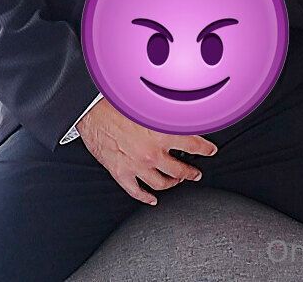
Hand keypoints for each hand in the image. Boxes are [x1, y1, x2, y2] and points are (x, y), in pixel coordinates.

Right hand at [75, 98, 217, 205]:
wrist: (91, 112)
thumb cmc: (118, 103)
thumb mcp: (149, 105)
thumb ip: (167, 113)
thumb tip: (183, 111)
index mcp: (162, 133)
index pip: (194, 144)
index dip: (205, 149)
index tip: (211, 150)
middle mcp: (152, 153)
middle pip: (180, 169)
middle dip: (191, 172)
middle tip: (196, 173)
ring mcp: (137, 166)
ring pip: (161, 183)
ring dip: (171, 184)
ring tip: (176, 182)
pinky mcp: (121, 173)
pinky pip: (137, 191)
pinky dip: (146, 197)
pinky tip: (152, 199)